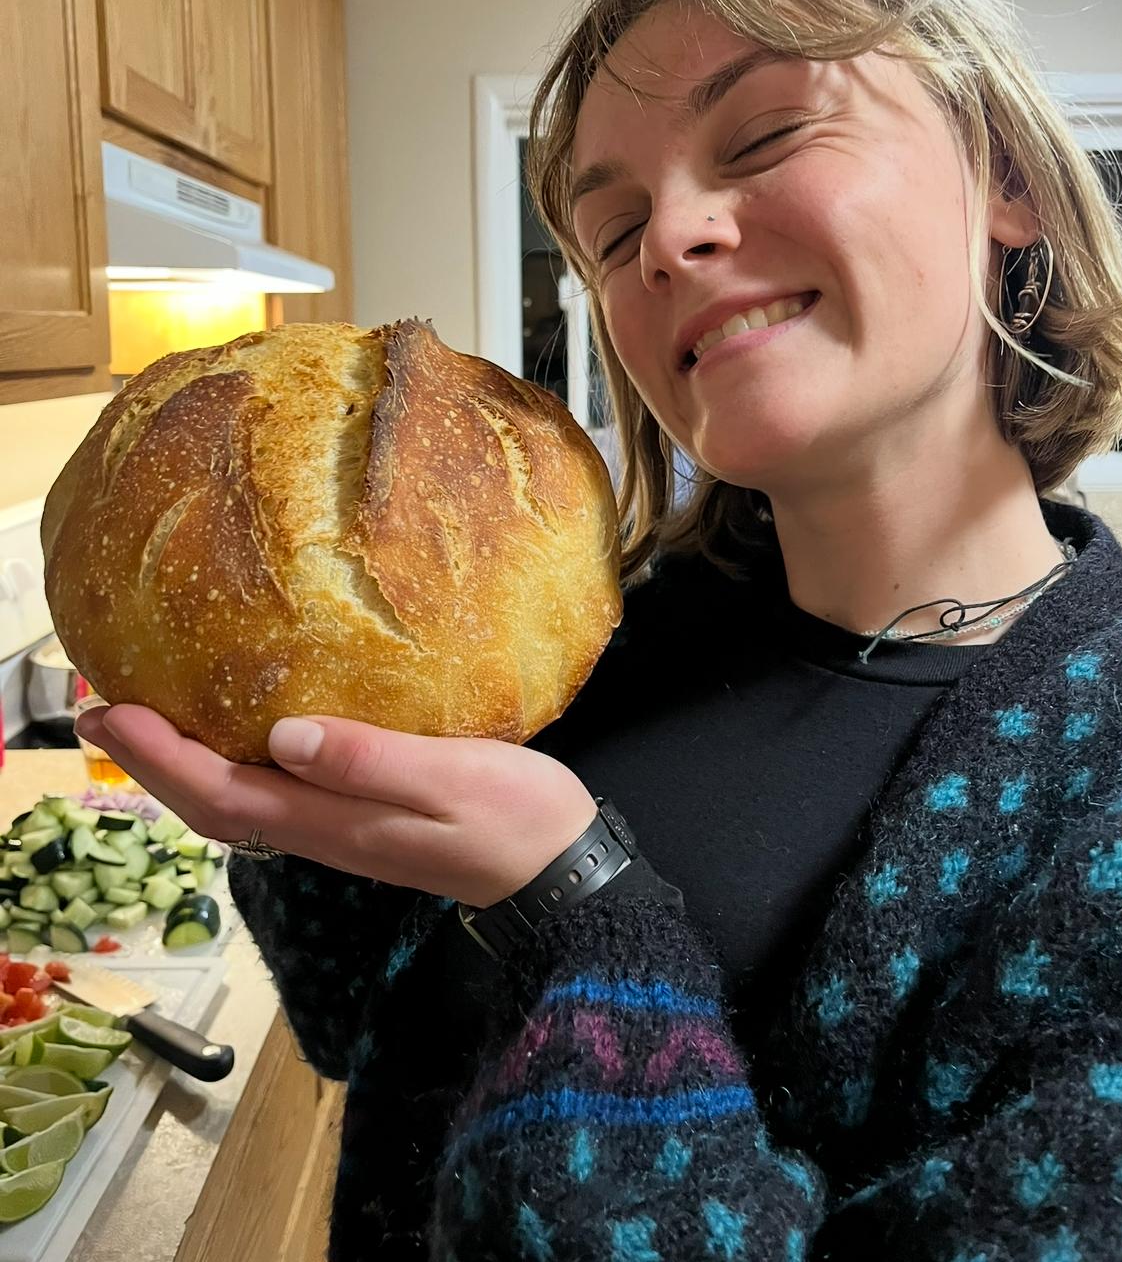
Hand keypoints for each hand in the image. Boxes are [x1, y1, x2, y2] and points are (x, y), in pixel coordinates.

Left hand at [74, 705, 599, 908]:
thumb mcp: (449, 777)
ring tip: (150, 717)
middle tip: (102, 708)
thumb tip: (283, 737)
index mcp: (334, 821)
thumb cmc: (514, 817)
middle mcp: (322, 831)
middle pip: (214, 804)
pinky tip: (235, 735)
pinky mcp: (359, 820)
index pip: (223, 792)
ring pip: (238, 802)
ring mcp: (340, 830)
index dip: (162, 755)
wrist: (560, 872)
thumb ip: (369, 760)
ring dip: (184, 765)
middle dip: (153, 761)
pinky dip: (230, 766)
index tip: (114, 709)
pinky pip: (270, 795)